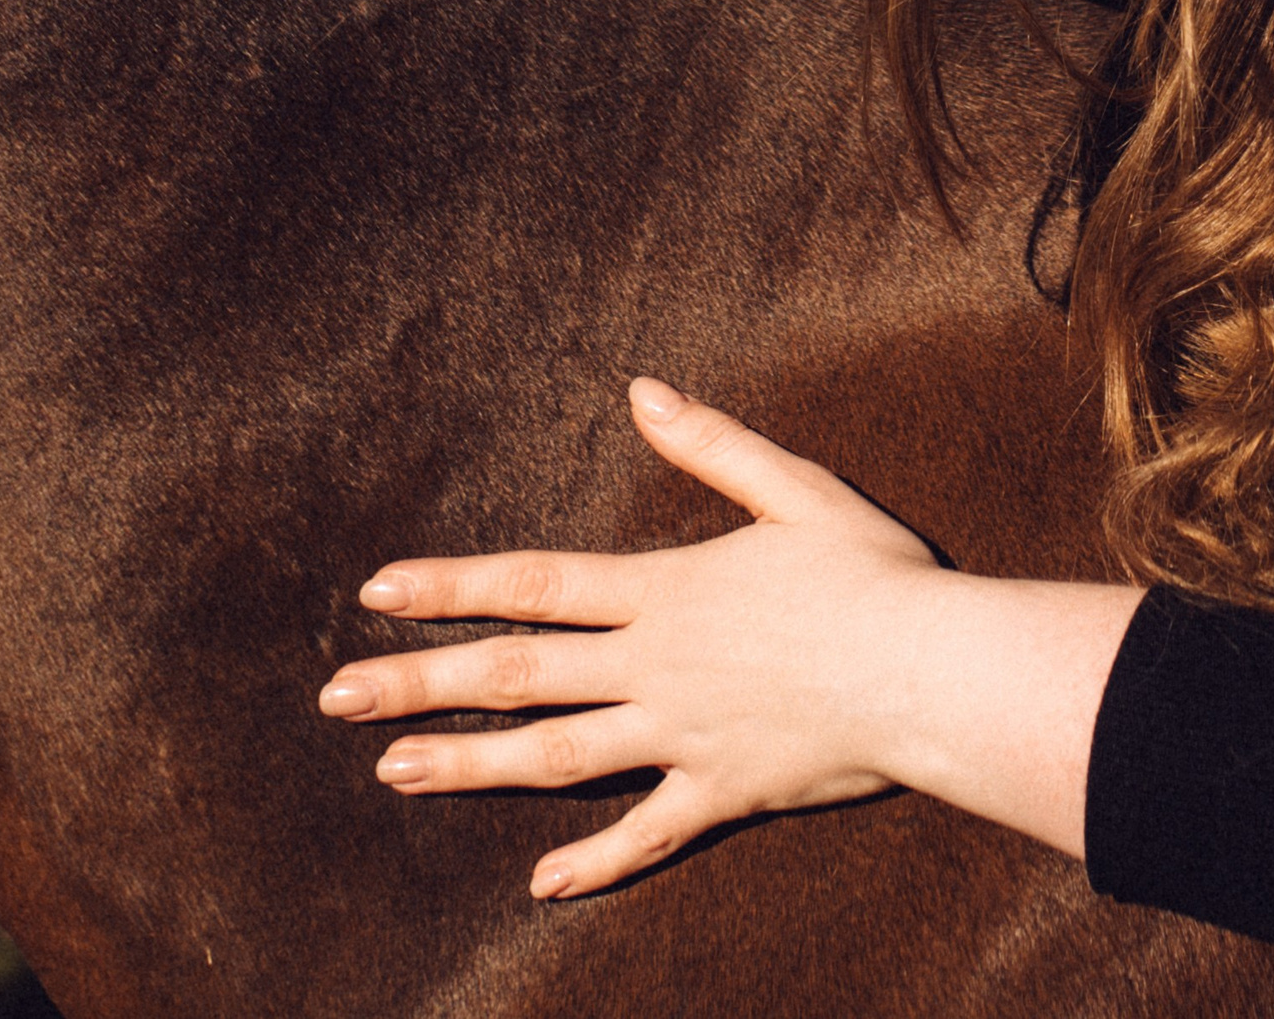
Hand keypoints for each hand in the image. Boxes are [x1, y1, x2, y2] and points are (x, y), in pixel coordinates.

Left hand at [316, 378, 1140, 898]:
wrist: (938, 671)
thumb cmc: (876, 574)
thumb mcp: (794, 486)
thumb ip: (711, 442)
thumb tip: (641, 388)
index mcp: (664, 590)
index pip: (533, 584)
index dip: (451, 587)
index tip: (376, 593)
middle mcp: (656, 665)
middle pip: (518, 675)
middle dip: (420, 684)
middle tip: (335, 699)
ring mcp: (684, 735)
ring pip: (557, 756)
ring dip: (470, 767)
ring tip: (393, 774)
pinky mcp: (725, 792)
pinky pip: (648, 834)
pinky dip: (594, 861)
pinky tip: (542, 886)